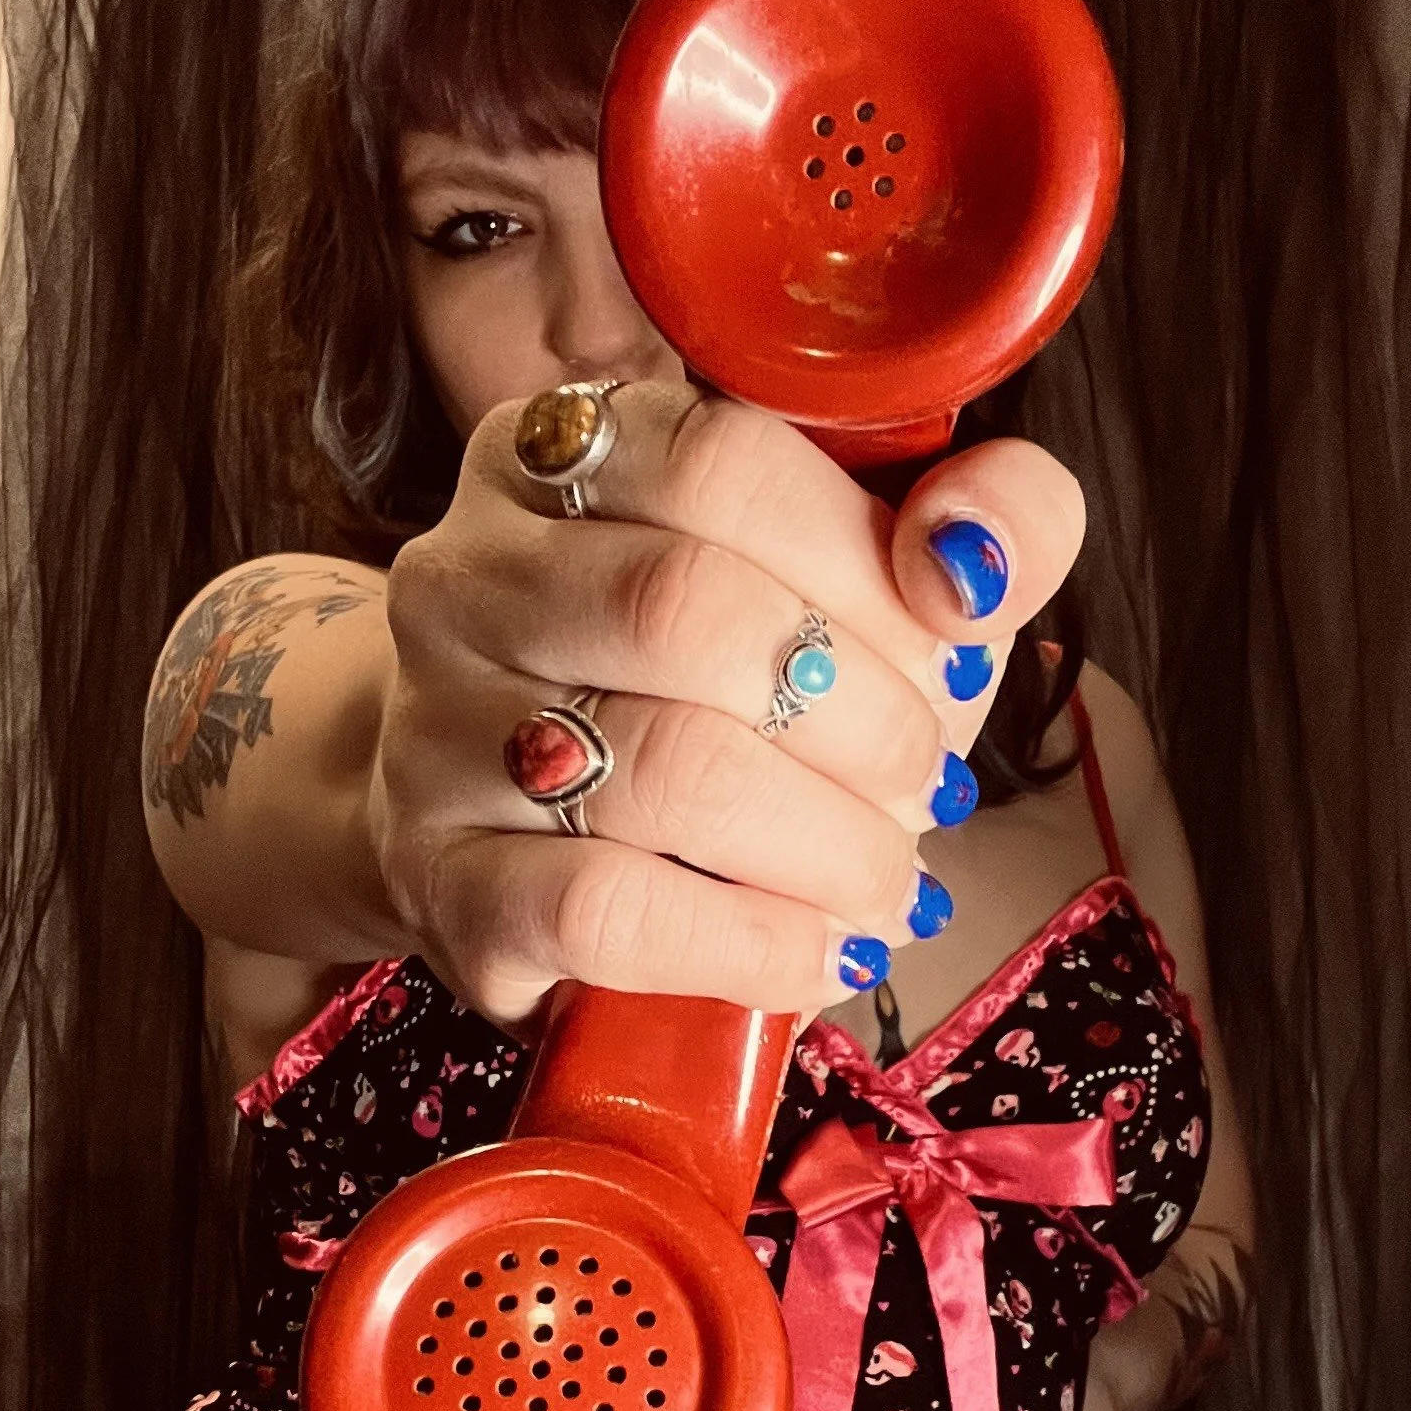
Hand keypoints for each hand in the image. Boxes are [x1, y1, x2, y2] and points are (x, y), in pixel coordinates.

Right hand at [372, 378, 1086, 1026]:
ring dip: (826, 843)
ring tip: (886, 883)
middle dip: (859, 715)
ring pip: (663, 765)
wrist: (521, 853)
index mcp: (562, 455)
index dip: (864, 565)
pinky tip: (815, 955)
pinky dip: (749, 940)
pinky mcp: (443, 883)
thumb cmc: (718, 701)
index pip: (723, 460)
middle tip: (924, 785)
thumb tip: (972, 558)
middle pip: (685, 608)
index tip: (941, 651)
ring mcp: (434, 731)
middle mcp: (467, 575)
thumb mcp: (862, 583)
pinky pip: (606, 908)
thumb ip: (975, 512)